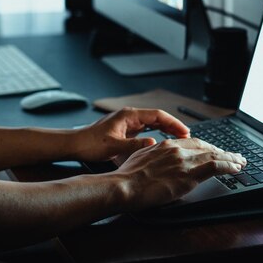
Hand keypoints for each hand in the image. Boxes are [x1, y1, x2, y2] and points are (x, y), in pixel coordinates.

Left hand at [71, 108, 189, 162]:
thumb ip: (135, 145)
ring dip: (167, 129)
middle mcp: (130, 116)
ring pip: (153, 123)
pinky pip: (147, 129)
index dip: (173, 123)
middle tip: (187, 136)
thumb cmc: (90, 144)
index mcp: (129, 115)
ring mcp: (128, 122)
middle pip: (158, 117)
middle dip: (173, 125)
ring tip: (179, 138)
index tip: (184, 131)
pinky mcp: (126, 130)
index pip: (158, 115)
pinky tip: (164, 140)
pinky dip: (158, 133)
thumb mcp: (114, 146)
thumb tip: (154, 144)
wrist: (75, 145)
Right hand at [113, 138, 245, 210]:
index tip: (214, 151)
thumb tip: (158, 164)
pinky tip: (236, 168)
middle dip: (221, 152)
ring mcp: (184, 161)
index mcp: (165, 145)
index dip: (207, 147)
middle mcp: (177, 149)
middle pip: (206, 147)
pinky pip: (215, 166)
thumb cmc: (126, 179)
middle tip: (232, 156)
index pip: (192, 143)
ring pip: (214, 156)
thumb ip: (153, 158)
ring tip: (240, 161)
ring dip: (230, 158)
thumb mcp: (140, 160)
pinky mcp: (189, 174)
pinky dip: (229, 166)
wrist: (124, 186)